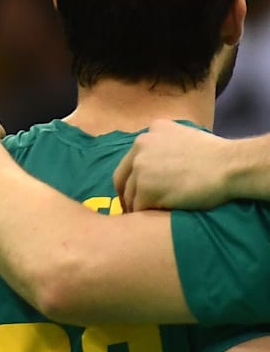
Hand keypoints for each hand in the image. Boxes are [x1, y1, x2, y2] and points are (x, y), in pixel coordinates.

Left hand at [116, 119, 237, 210]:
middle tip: (133, 207)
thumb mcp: (184, 137)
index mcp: (149, 133)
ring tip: (146, 215)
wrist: (230, 166)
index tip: (136, 190)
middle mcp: (140, 146)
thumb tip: (155, 164)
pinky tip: (155, 218)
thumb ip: (163, 146)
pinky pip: (138, 208)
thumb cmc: (216, 155)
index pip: (130, 160)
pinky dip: (145, 215)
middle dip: (127, 193)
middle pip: (122, 177)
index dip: (132, 178)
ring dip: (136, 206)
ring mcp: (141, 168)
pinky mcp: (145, 190)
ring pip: (129, 194)